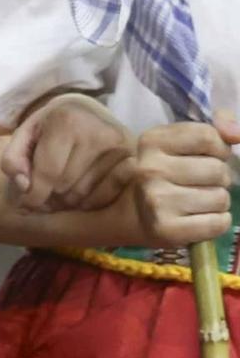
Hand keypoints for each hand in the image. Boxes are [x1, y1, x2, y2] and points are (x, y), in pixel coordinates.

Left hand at [3, 92, 134, 213]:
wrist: (88, 111)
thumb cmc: (50, 126)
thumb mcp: (25, 135)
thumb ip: (13, 159)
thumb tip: (24, 186)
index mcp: (66, 120)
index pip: (47, 172)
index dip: (33, 195)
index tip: (27, 204)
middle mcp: (97, 132)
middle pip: (65, 186)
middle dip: (50, 196)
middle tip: (45, 192)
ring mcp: (120, 146)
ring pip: (84, 194)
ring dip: (68, 200)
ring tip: (61, 189)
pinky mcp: (133, 159)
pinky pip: (107, 195)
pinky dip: (90, 201)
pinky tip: (81, 192)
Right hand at [124, 115, 239, 246]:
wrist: (128, 211)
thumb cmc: (164, 172)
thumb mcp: (179, 141)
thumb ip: (215, 128)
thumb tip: (239, 133)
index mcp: (152, 141)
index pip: (208, 137)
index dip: (219, 149)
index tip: (206, 156)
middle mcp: (149, 169)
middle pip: (217, 170)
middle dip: (219, 178)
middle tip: (199, 183)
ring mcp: (156, 201)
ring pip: (220, 198)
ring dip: (217, 201)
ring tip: (197, 201)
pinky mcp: (166, 229)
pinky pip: (218, 223)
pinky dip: (217, 222)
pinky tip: (199, 218)